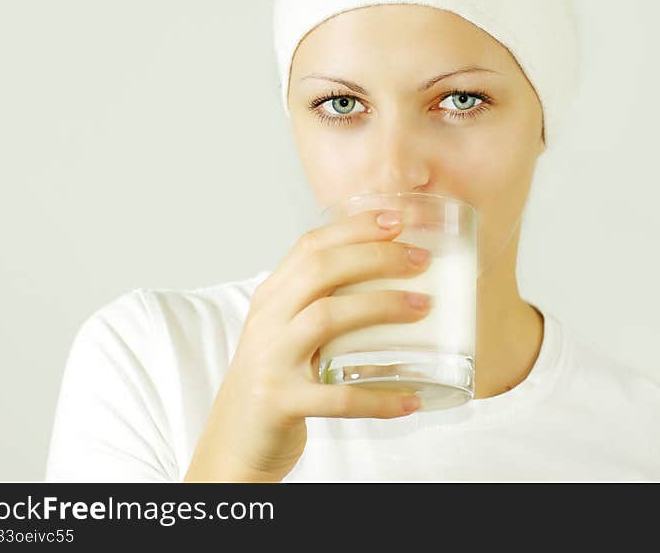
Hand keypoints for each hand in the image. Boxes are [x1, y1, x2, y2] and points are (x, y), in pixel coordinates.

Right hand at [184, 208, 432, 481]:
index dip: (354, 227)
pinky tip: (411, 399)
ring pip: (327, 318)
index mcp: (272, 297)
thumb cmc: (278, 378)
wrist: (236, 438)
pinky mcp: (280, 401)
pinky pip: (337, 397)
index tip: (397, 220)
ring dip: (381, 305)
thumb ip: (321, 302)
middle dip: (376, 257)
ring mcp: (271, 360)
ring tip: (423, 307)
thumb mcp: (288, 330)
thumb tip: (390, 273)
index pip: (310, 245)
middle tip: (421, 261)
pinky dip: (378, 398)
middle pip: (321, 270)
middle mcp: (267, 321)